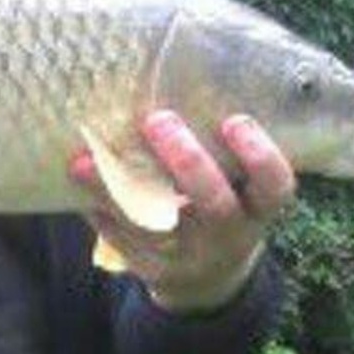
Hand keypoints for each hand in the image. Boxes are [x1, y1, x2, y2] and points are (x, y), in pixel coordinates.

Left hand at [70, 111, 295, 313]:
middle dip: (187, 162)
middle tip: (158, 120)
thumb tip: (171, 76)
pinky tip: (78, 179)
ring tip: (84, 159)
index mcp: (257, 209)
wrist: (208, 278)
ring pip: (153, 225)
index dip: (260, 156)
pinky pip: (121, 238)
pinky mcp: (152, 268)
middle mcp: (228, 235)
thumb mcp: (237, 185)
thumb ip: (220, 148)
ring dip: (116, 189)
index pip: (274, 186)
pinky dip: (98, 208)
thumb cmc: (221, 204)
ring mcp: (189, 256)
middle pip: (213, 204)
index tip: (235, 120)